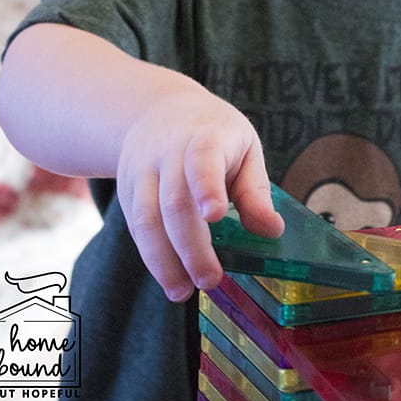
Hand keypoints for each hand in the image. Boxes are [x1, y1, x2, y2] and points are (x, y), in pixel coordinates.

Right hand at [117, 85, 283, 301]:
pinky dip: (151, 255)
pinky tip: (169, 276)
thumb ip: (255, 190)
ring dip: (163, 261)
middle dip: (190, 246)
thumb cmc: (212, 132)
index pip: (202, 160)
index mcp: (205, 136)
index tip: (215, 215)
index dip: (207, 187)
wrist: (157, 109)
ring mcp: (143, 171)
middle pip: (174, 201)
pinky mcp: (128, 191)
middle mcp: (168, 153)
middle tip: (210, 279)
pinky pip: (136, 227)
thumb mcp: (244, 146)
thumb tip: (272, 230)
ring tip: (182, 291)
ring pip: (146, 219)